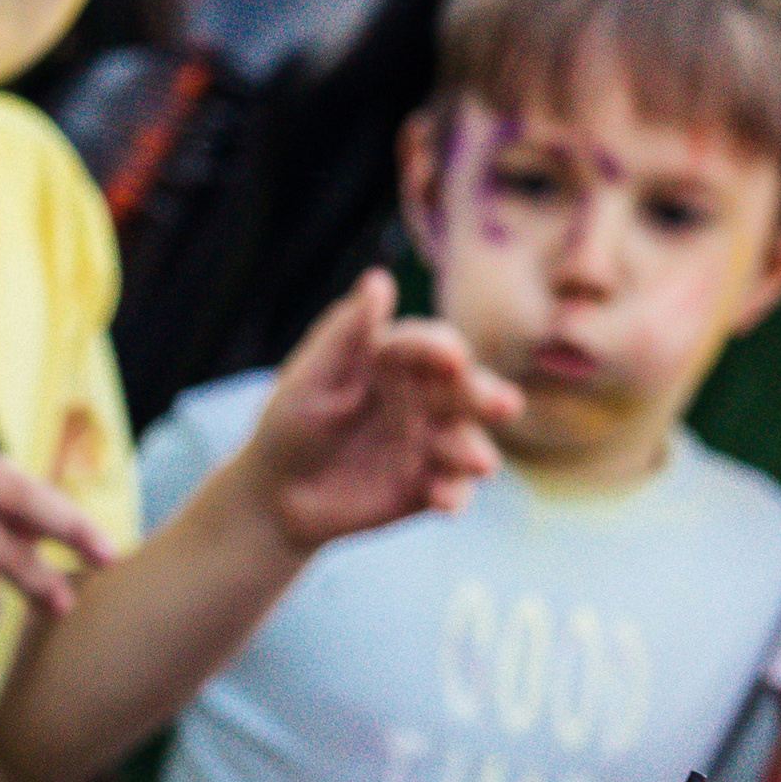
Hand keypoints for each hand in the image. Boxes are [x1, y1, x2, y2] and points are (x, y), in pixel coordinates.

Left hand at [241, 268, 518, 553]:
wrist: (277, 495)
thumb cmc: (290, 424)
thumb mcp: (310, 378)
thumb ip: (345, 333)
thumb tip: (378, 279)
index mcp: (397, 361)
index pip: (428, 347)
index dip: (440, 351)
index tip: (451, 358)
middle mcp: (424, 398)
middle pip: (463, 392)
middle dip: (484, 396)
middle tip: (503, 405)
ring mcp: (430, 443)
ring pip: (465, 441)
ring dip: (474, 450)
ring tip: (480, 463)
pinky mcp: (429, 487)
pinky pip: (451, 489)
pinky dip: (454, 494)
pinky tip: (446, 502)